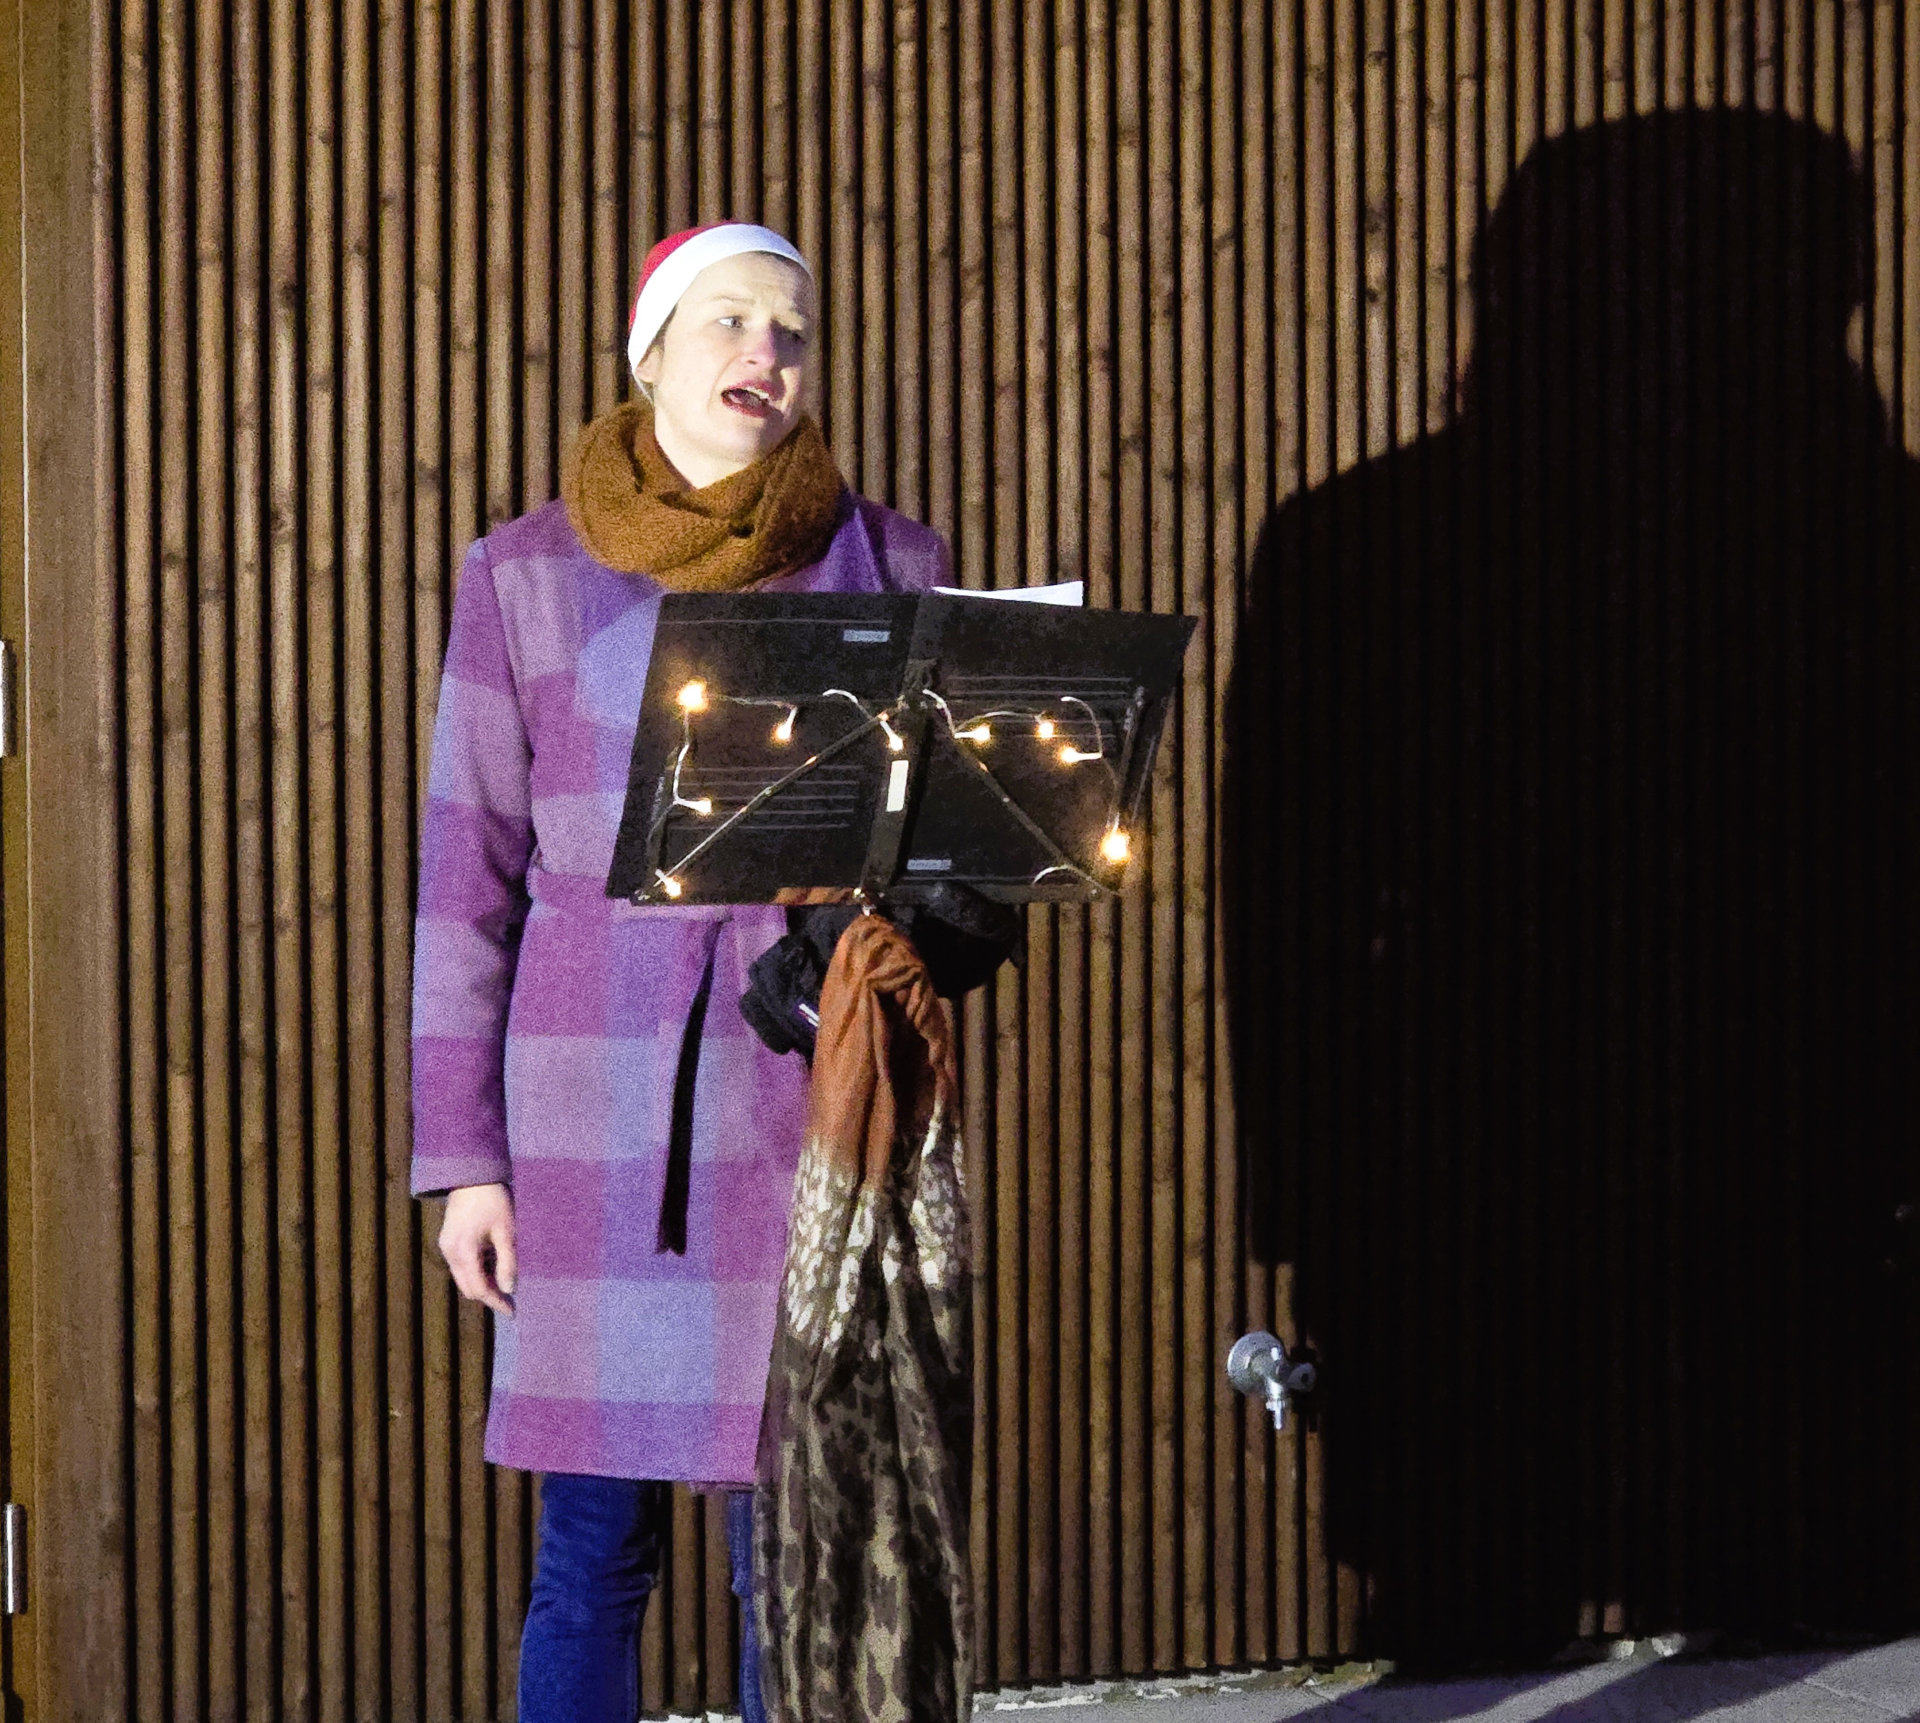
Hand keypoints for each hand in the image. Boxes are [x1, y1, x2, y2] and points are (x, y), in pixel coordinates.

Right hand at [438, 1182, 516, 1315]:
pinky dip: (476, 1271)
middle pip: (468, 1287)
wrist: (472, 1176)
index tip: (512, 1311)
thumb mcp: (506, 1231)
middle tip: (511, 1299)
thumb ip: (507, 1262)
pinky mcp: (447, 1241)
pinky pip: (461, 1266)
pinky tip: (493, 1266)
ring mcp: (446, 1247)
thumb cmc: (493, 1200)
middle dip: (488, 1296)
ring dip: (482, 1283)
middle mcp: (450, 1252)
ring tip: (505, 1281)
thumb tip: (509, 1289)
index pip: (478, 1288)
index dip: (496, 1301)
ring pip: (463, 1278)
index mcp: (463, 1250)